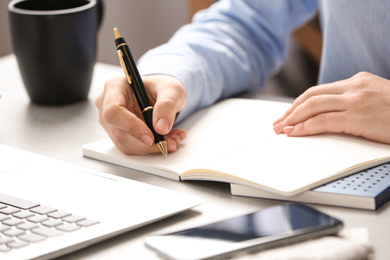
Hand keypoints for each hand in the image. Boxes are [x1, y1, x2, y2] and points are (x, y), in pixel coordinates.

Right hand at [95, 74, 186, 154]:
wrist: (163, 94)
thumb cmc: (163, 87)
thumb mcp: (172, 90)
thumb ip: (167, 105)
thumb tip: (161, 127)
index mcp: (115, 87)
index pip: (113, 111)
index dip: (131, 127)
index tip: (151, 137)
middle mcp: (107, 104)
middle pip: (119, 132)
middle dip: (146, 143)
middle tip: (170, 143)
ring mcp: (111, 121)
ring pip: (125, 144)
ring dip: (151, 148)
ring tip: (173, 140)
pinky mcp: (118, 133)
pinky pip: (132, 147)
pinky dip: (150, 148)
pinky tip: (166, 140)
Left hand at [273, 72, 389, 143]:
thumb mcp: (376, 99)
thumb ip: (354, 101)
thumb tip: (330, 114)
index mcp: (358, 81)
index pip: (319, 91)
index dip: (300, 103)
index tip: (288, 114)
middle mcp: (354, 87)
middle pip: (311, 96)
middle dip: (291, 110)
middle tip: (278, 122)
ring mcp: (356, 100)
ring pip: (312, 106)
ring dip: (292, 118)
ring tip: (281, 129)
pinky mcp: (358, 116)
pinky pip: (322, 121)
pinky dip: (304, 127)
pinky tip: (294, 133)